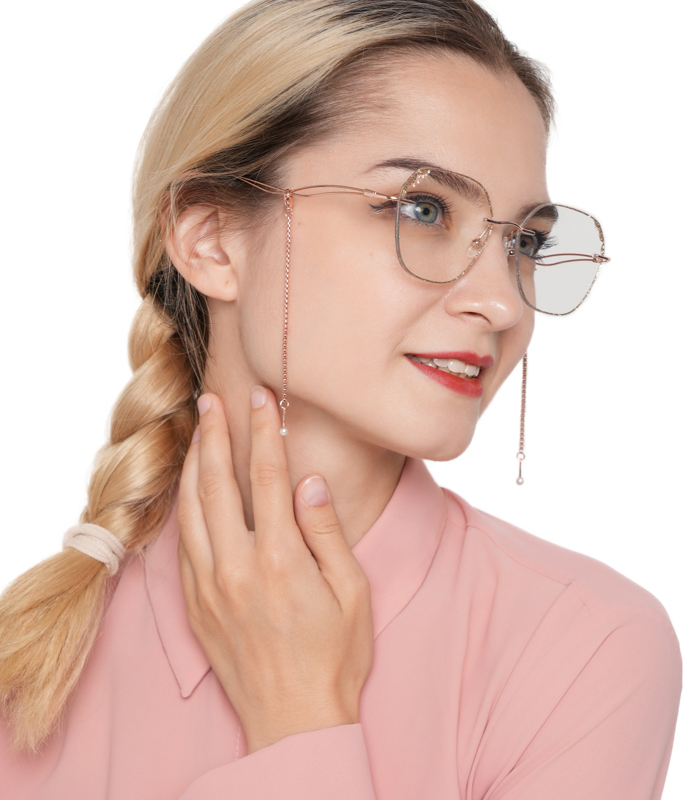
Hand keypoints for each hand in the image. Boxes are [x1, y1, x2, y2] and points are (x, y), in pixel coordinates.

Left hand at [176, 386, 373, 753]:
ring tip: (197, 431)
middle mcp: (235, 567)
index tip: (261, 398)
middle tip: (212, 399)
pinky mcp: (194, 604)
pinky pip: (181, 543)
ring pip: (190, 509)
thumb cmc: (334, 658)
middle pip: (217, 482)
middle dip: (215, 433)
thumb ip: (326, 532)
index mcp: (279, 559)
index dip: (264, 430)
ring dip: (192, 464)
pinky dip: (182, 506)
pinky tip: (188, 488)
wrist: (294, 721)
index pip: (270, 476)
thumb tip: (310, 481)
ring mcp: (208, 586)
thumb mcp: (351, 593)